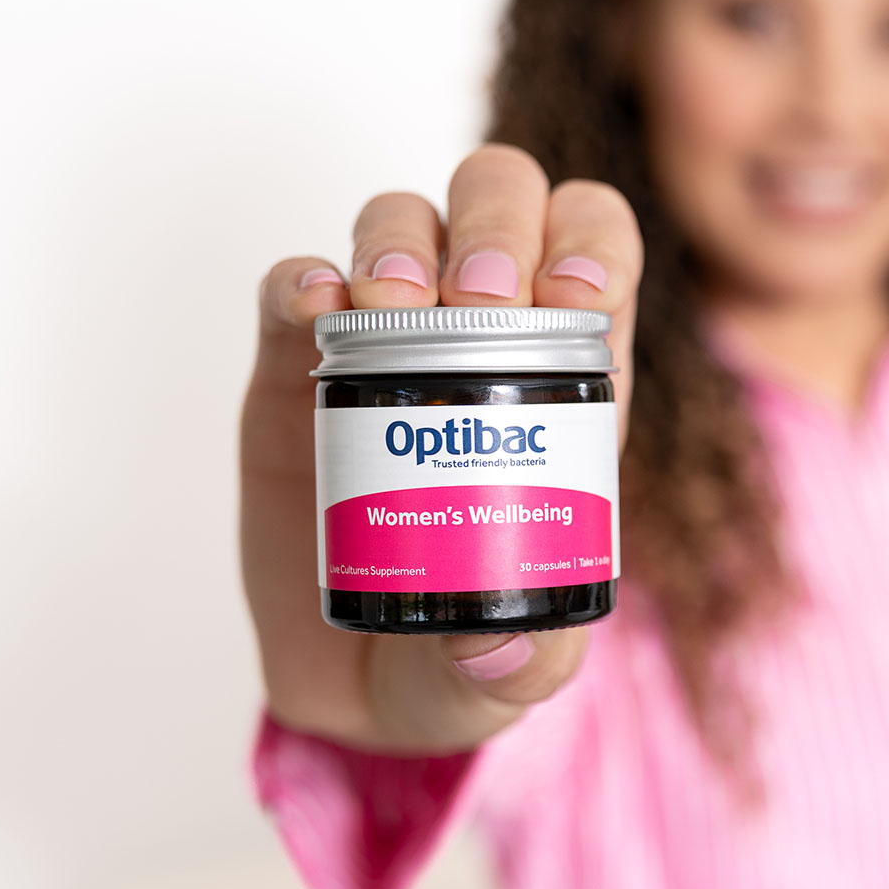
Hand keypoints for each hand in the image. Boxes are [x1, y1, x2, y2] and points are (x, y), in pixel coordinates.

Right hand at [239, 143, 643, 752]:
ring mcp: (382, 349)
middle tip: (476, 300)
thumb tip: (494, 642)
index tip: (568, 299)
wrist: (355, 682)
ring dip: (398, 239)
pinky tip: (314, 308)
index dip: (591, 247)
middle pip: (499, 206)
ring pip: (399, 222)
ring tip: (387, 306)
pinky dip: (300, 279)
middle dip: (496, 223)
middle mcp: (475, 345)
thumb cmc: (460, 658)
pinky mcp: (296, 373)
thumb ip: (524, 664)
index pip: (595, 258)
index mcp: (560, 387)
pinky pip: (293, 287)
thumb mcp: (512, 671)